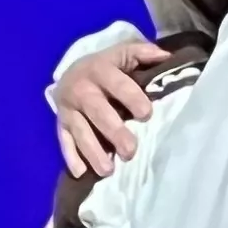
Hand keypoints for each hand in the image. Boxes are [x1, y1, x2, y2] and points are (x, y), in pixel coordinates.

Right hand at [54, 38, 173, 179]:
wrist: (70, 73)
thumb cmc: (106, 66)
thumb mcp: (122, 54)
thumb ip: (143, 54)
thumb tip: (167, 57)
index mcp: (100, 69)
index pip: (117, 84)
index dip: (132, 98)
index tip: (146, 114)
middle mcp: (81, 89)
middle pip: (98, 111)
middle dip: (114, 131)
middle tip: (130, 151)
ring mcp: (68, 109)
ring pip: (80, 131)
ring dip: (93, 151)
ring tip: (108, 170)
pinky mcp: (60, 124)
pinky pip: (63, 141)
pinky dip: (71, 157)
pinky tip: (82, 173)